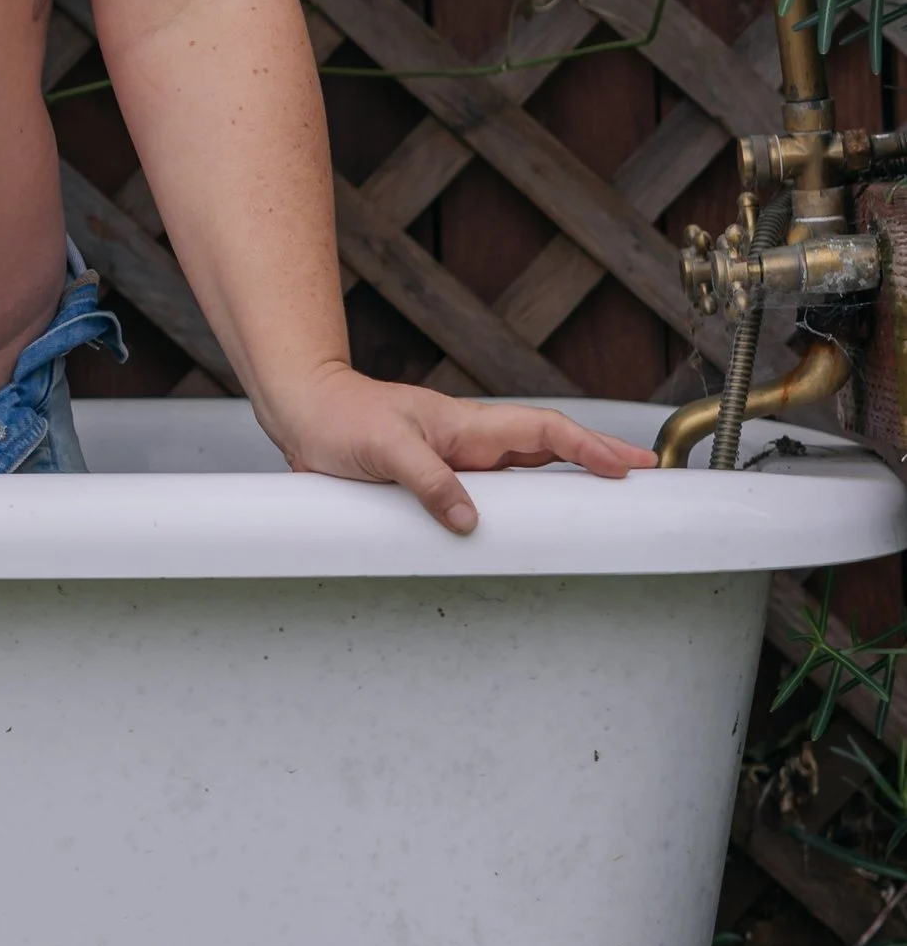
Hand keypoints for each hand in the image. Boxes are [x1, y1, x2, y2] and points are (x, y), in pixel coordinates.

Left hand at [260, 362, 655, 534]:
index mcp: (468, 425)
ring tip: (603, 511)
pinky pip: (489, 496)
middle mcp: (470, 443)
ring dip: (562, 487)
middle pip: (547, 451)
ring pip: (523, 475)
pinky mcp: (437, 482)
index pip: (544, 433)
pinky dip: (517, 511)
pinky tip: (528, 532)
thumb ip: (428, 481)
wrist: (303, 413)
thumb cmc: (339, 419)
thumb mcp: (384, 449)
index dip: (590, 448)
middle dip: (596, 464)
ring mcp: (457, 462)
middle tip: (643, 482)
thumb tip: (470, 521)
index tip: (631, 465)